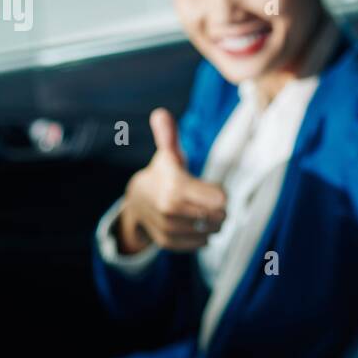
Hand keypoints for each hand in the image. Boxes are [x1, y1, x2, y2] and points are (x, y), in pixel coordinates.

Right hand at [116, 108, 226, 253]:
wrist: (137, 201)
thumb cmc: (162, 174)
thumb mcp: (167, 154)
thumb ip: (169, 135)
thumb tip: (160, 113)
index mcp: (175, 187)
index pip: (220, 199)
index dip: (221, 194)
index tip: (212, 188)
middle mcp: (170, 210)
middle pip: (218, 217)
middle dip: (220, 210)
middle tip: (209, 201)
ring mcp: (169, 229)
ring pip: (211, 232)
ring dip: (212, 224)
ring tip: (201, 212)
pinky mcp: (168, 243)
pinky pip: (200, 244)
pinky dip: (202, 236)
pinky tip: (194, 224)